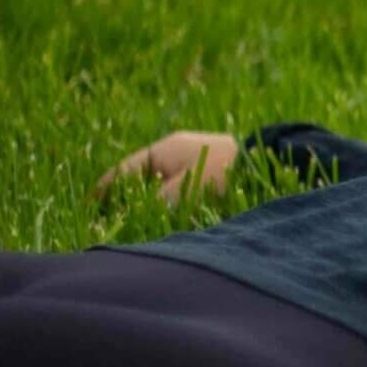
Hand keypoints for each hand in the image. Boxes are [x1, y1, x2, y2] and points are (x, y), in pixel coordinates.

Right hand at [92, 130, 240, 205]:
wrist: (274, 162)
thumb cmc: (226, 173)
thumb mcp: (185, 189)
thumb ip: (157, 202)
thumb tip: (138, 214)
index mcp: (165, 149)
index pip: (124, 170)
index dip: (107, 189)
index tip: (92, 205)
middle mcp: (178, 150)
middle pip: (142, 175)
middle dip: (128, 194)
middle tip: (111, 214)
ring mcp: (198, 158)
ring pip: (164, 180)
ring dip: (152, 197)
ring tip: (138, 216)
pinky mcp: (215, 169)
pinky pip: (184, 183)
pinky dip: (174, 196)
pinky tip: (173, 211)